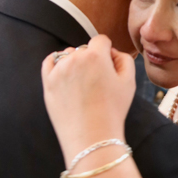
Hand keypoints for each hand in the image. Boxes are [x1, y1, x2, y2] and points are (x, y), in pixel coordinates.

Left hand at [41, 35, 135, 162]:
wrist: (92, 138)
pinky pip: (50, 62)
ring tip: (83, 86)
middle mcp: (74, 59)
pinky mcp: (47, 83)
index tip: (109, 67)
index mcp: (95, 56)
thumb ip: (124, 58)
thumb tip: (112, 52)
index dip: (107, 52)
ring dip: (75, 63)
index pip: (101, 40)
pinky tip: (65, 74)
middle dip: (92, 59)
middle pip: (85, 49)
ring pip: (68, 55)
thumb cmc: (113, 110)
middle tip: (98, 82)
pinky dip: (57, 64)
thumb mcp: (129, 82)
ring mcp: (58, 70)